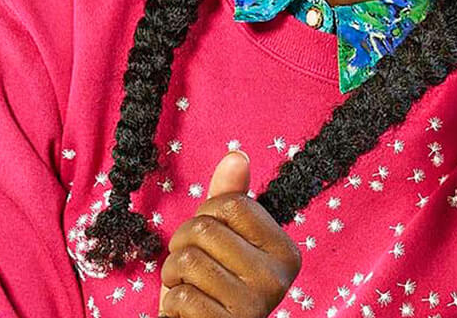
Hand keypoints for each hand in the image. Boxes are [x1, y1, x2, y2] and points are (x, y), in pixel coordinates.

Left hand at [158, 152, 302, 317]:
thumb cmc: (213, 287)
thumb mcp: (222, 242)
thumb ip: (230, 200)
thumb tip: (237, 155)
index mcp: (284, 252)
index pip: (233, 204)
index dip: (206, 215)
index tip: (208, 239)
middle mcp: (277, 278)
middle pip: (205, 229)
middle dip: (181, 245)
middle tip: (190, 268)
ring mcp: (254, 305)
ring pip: (188, 259)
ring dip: (173, 275)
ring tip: (187, 288)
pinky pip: (180, 296)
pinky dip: (172, 306)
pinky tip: (187, 314)